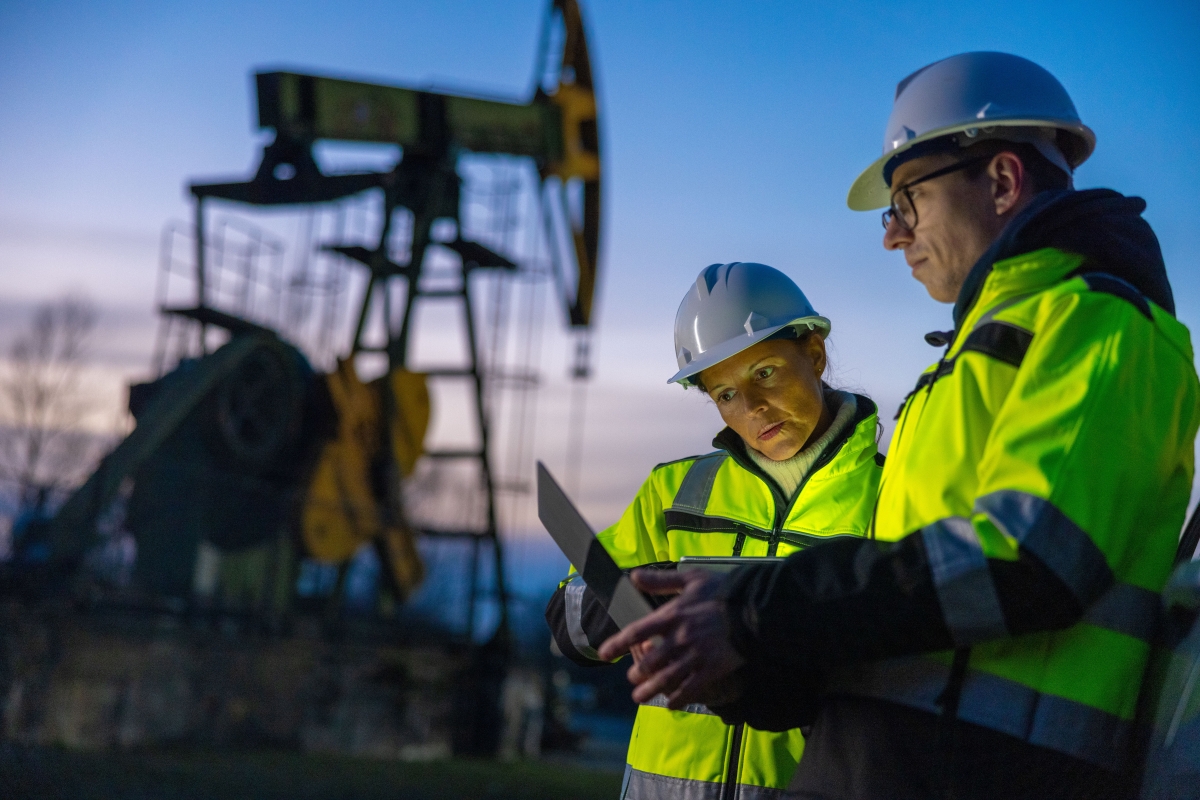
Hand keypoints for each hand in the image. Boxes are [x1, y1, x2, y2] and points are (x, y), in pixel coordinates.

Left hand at [598, 568, 745, 708]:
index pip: (636, 633)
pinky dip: (678, 699)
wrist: (754, 609)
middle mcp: (679, 639)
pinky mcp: (711, 670)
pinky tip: (670, 705)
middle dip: (636, 673)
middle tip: (632, 679)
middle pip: (648, 662)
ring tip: (639, 697)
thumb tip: (632, 576)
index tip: (603, 654)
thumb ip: (661, 581)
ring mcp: (695, 657)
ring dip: (649, 691)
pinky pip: (690, 690)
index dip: (616, 644)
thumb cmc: (723, 591)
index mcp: (671, 616)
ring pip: (665, 679)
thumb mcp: (691, 579)